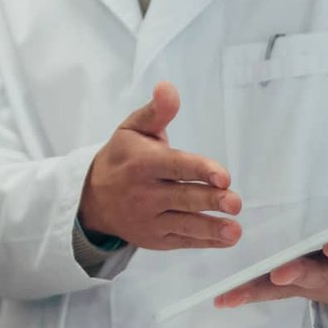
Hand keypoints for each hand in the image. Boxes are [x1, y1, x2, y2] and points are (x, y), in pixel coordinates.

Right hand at [77, 82, 242, 252]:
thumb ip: (156, 111)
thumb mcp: (132, 128)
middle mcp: (145, 193)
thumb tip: (168, 87)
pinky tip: (227, 238)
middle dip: (210, 200)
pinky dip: (205, 240)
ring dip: (211, 227)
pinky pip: (183, 240)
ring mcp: (150, 219)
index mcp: (142, 163)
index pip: (175, 166)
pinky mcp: (156, 238)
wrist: (92, 199)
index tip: (223, 176)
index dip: (200, 170)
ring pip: (184, 223)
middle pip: (183, 197)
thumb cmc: (122, 157)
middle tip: (235, 202)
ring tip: (234, 229)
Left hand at [214, 187, 327, 312]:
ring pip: (288, 286)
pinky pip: (270, 291)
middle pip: (320, 274)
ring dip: (263, 288)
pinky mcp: (297, 286)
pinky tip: (221, 298)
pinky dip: (247, 294)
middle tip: (281, 272)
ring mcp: (317, 283)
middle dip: (301, 273)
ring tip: (234, 290)